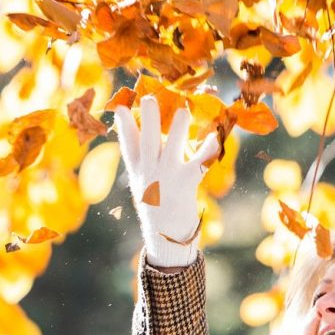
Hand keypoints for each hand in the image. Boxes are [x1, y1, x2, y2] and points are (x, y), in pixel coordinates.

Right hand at [113, 94, 222, 267]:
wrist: (166, 236)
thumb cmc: (157, 206)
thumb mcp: (142, 183)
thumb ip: (142, 161)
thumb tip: (145, 138)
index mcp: (137, 171)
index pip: (127, 143)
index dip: (123, 124)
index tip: (120, 106)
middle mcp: (149, 171)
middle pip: (147, 138)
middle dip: (148, 117)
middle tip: (150, 98)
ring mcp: (166, 177)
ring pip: (171, 145)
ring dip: (178, 126)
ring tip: (183, 110)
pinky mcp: (184, 183)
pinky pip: (198, 161)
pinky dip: (207, 148)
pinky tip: (214, 137)